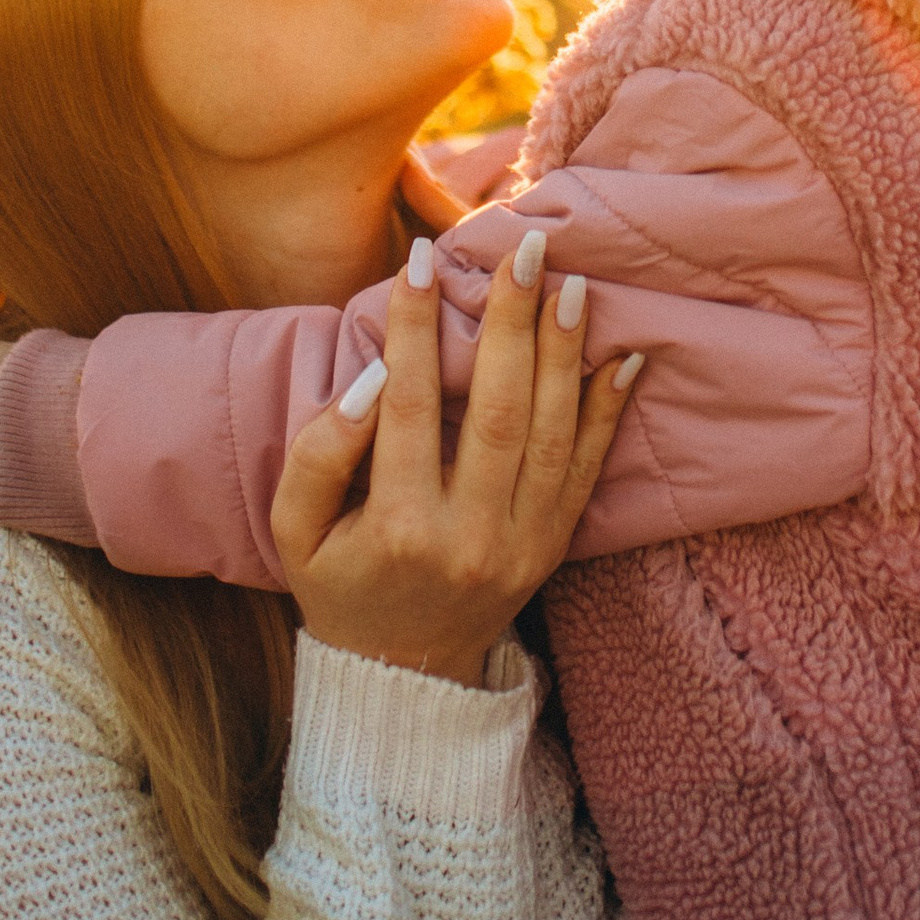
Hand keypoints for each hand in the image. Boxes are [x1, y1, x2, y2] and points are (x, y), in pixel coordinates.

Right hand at [272, 232, 641, 685]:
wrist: (402, 672)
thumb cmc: (341, 583)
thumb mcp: (297, 530)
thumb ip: (319, 454)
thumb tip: (370, 379)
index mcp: (402, 526)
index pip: (409, 404)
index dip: (415, 326)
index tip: (421, 258)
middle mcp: (472, 534)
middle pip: (498, 408)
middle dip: (511, 320)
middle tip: (522, 247)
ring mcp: (523, 541)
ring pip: (552, 432)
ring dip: (565, 352)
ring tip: (570, 283)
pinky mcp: (554, 543)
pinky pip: (587, 469)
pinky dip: (608, 411)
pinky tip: (622, 356)